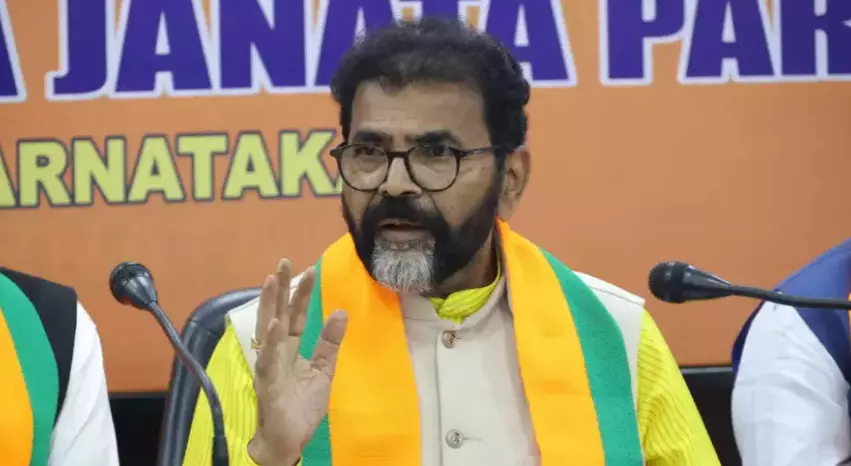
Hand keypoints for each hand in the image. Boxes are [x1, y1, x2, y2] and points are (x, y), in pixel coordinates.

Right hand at [247, 259, 347, 464]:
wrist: (290, 439)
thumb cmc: (301, 406)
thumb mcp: (323, 371)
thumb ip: (329, 343)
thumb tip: (341, 312)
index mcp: (289, 348)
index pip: (294, 315)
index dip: (300, 294)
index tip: (308, 271)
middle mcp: (276, 351)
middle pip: (277, 313)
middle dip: (280, 289)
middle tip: (283, 262)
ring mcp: (269, 364)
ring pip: (267, 328)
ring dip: (269, 304)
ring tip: (271, 280)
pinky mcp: (267, 381)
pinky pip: (267, 358)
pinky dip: (270, 340)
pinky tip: (273, 322)